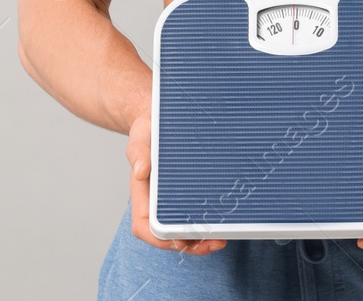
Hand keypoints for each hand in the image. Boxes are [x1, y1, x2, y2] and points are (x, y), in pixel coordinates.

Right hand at [127, 109, 225, 254]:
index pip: (144, 225)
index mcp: (143, 191)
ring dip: (201, 240)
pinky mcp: (191, 192)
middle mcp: (157, 200)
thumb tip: (140, 170)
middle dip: (189, 244)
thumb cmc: (149, 127)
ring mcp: (174, 199)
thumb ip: (138, 151)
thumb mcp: (141, 134)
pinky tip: (224, 222)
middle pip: (168, 234)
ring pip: (184, 230)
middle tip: (213, 242)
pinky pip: (197, 215)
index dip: (160, 238)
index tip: (180, 240)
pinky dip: (208, 224)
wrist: (162, 117)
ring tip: (221, 239)